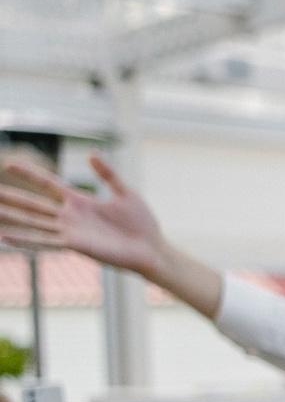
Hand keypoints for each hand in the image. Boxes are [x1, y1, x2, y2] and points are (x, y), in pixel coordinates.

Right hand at [0, 155, 166, 274]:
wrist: (153, 249)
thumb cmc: (142, 223)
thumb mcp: (125, 192)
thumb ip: (107, 173)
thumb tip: (91, 152)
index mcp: (80, 201)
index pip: (48, 183)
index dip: (30, 174)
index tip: (8, 164)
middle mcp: (70, 216)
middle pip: (34, 204)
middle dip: (12, 198)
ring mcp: (71, 231)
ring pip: (34, 223)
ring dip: (12, 219)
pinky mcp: (77, 245)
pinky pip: (46, 242)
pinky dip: (26, 240)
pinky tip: (7, 237)